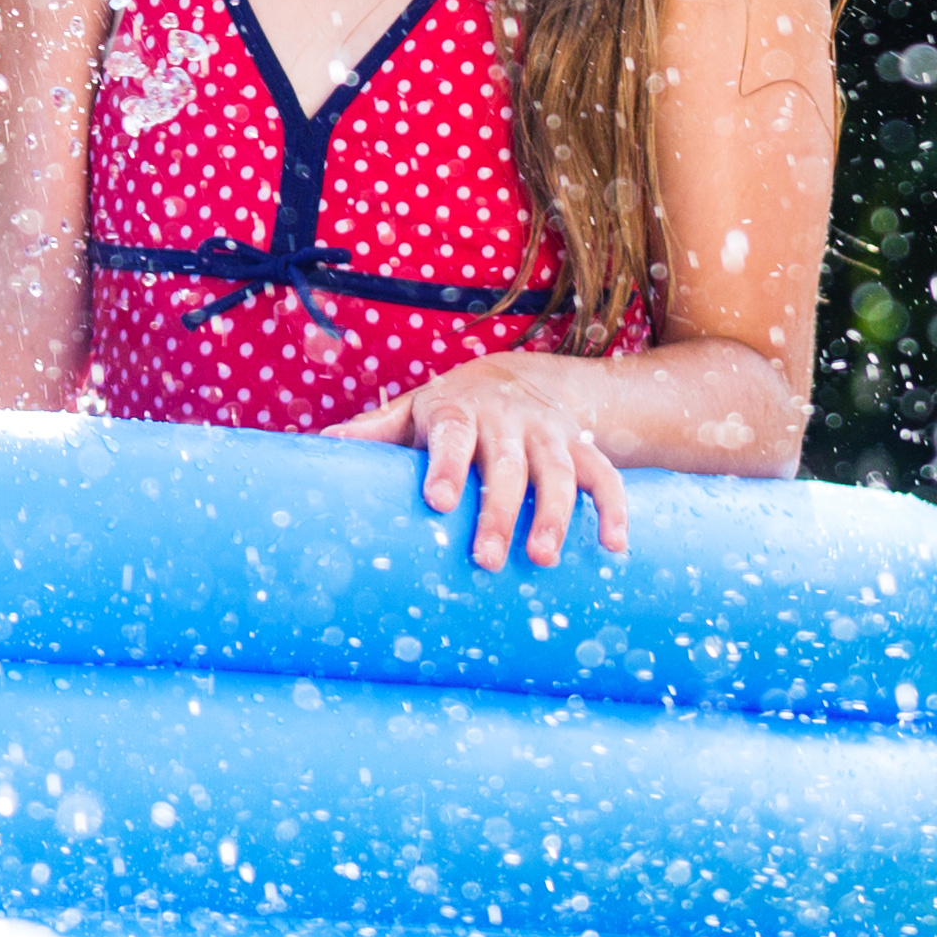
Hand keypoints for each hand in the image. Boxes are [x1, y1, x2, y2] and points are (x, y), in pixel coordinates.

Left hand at [334, 353, 633, 569]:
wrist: (518, 377)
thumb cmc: (452, 410)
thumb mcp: (414, 411)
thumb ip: (376, 430)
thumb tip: (322, 443)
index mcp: (458, 410)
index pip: (452, 435)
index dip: (447, 466)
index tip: (439, 501)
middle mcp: (507, 420)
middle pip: (506, 466)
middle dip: (499, 512)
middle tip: (486, 559)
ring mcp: (549, 433)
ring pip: (559, 473)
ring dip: (554, 517)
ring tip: (542, 559)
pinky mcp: (581, 448)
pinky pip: (605, 477)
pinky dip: (614, 509)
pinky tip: (614, 547)